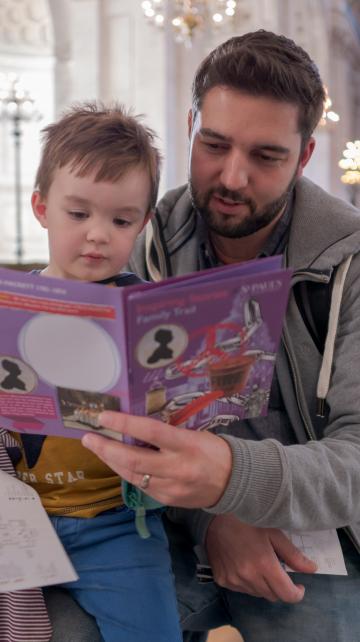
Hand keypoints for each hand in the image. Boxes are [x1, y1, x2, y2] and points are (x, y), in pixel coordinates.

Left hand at [82, 411, 232, 507]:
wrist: (235, 482)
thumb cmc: (214, 450)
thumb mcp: (194, 434)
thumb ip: (167, 434)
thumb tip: (135, 426)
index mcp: (186, 445)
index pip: (151, 432)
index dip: (125, 423)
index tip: (104, 416)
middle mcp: (177, 468)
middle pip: (133, 459)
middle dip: (106, 448)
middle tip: (88, 437)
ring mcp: (170, 487)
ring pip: (131, 475)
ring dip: (111, 461)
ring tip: (97, 447)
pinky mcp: (167, 500)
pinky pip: (140, 485)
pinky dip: (127, 472)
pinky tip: (118, 463)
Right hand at [205, 515, 316, 602]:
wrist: (214, 519)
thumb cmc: (246, 521)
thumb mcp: (273, 532)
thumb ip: (293, 554)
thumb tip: (312, 569)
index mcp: (265, 565)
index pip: (287, 595)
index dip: (297, 594)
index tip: (299, 586)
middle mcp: (249, 577)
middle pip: (273, 596)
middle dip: (281, 587)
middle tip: (280, 571)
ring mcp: (234, 581)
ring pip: (258, 594)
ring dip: (264, 586)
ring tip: (261, 566)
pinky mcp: (222, 580)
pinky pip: (242, 590)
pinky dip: (248, 583)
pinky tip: (245, 566)